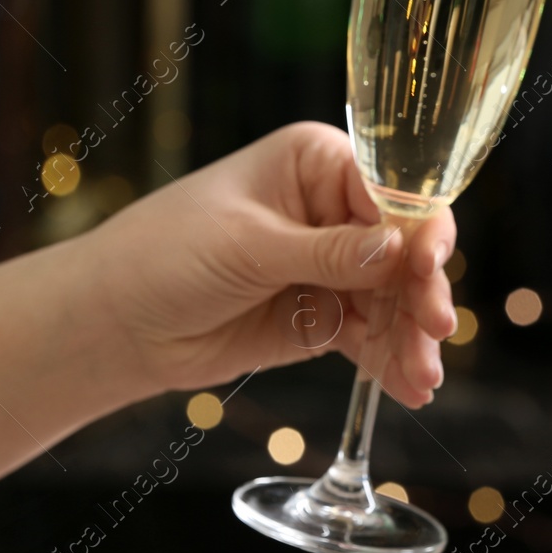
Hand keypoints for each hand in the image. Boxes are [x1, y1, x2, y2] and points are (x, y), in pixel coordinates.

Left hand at [81, 122, 456, 406]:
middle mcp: (333, 210)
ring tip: (424, 377)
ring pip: (392, 300)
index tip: (429, 266)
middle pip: (402, 249)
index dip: (419, 229)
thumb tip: (398, 250)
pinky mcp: (322, 316)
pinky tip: (409, 388)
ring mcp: (331, 266)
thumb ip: (326, 252)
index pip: (390, 192)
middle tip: (436, 330)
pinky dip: (390, 361)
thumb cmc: (164, 254)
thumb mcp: (248, 246)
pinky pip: (369, 337)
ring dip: (412, 337)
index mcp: (316, 164)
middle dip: (421, 292)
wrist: (115, 324)